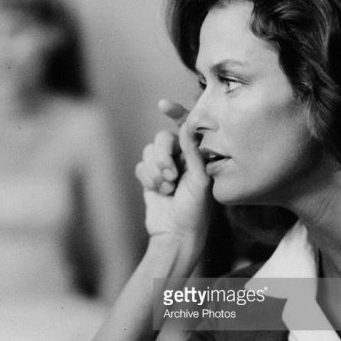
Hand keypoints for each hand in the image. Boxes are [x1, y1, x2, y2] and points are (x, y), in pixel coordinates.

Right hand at [135, 100, 211, 242]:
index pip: (185, 127)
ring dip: (155, 171)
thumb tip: (187, 124)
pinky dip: (147, 179)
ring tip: (167, 188)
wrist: (175, 235)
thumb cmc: (195, 210)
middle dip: (163, 156)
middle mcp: (181, 158)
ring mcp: (164, 168)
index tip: (164, 105)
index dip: (175, 113)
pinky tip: (158, 192)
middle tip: (171, 175)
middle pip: (162, 138)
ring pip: (149, 152)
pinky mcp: (149, 178)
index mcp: (197, 155)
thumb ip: (193, 151)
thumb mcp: (199, 180)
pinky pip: (141, 166)